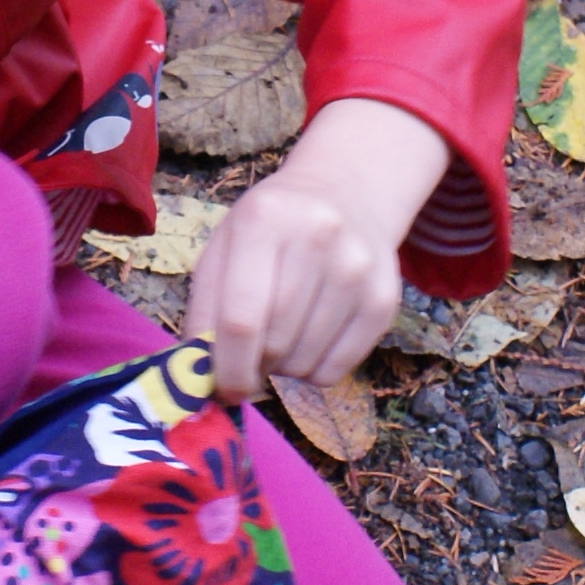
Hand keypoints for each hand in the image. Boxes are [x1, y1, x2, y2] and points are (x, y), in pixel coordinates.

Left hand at [184, 97, 450, 400]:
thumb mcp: (225, 246)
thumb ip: (205, 307)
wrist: (345, 195)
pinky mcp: (384, 299)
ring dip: (283, 367)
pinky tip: (310, 337)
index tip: (221, 389)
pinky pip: (337, 370)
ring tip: (281, 335)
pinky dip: (313, 371)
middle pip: (275, 341)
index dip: (227, 366)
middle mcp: (319, 239)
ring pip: (306, 362)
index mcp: (264, 220)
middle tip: (248, 358)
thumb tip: (200, 376)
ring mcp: (357, 269)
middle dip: (253, 366)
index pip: (241, 318)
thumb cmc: (271, 228)